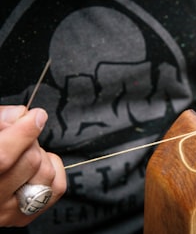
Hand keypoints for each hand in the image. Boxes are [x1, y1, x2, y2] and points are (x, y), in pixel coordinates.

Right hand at [0, 106, 65, 225]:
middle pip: (31, 160)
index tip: (37, 116)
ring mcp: (8, 211)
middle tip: (23, 136)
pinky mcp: (24, 216)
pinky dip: (53, 170)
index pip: (3, 156)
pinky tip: (36, 167)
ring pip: (46, 173)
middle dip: (32, 141)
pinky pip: (57, 187)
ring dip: (42, 156)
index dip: (24, 133)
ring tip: (25, 153)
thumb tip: (20, 114)